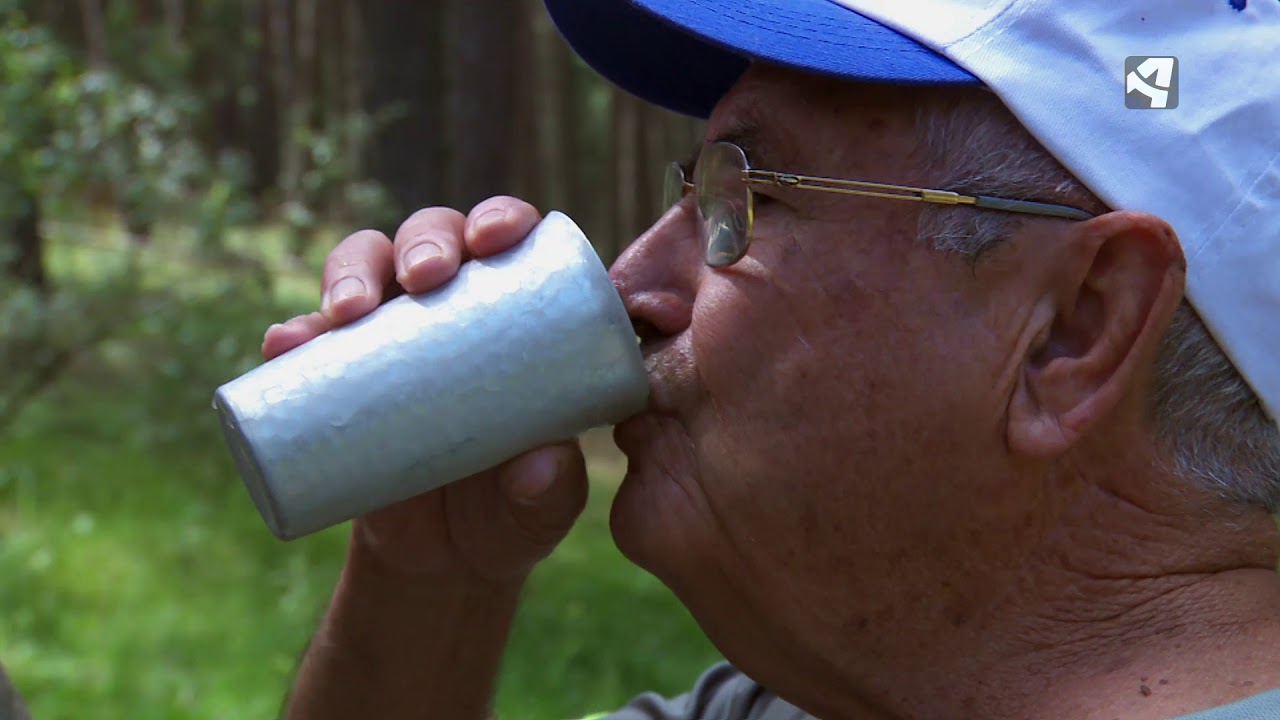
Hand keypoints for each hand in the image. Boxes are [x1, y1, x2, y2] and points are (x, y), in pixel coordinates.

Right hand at [262, 197, 587, 583]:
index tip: (495, 238)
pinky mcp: (336, 375)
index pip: (510, 241)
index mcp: (514, 313)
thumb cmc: (510, 511)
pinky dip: (292, 336)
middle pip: (432, 238)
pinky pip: (306, 340)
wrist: (442, 559)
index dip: (501, 217)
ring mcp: (387, 335)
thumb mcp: (541, 507)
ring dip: (351, 273)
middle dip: (423, 240)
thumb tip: (539, 464)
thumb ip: (550, 490)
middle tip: (422, 277)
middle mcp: (448, 305)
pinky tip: (284, 346)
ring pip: (364, 268)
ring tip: (346, 313)